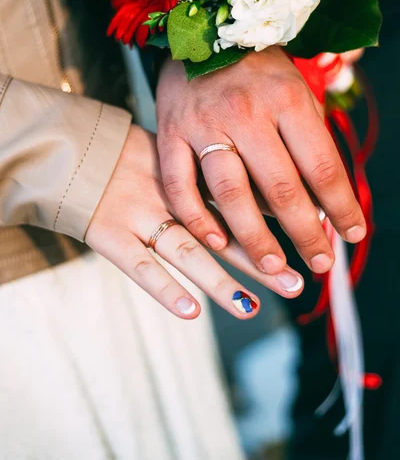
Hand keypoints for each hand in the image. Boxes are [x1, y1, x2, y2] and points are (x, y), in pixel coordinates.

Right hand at [86, 125, 303, 320]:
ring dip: (219, 281)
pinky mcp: (109, 235)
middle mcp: (170, 196)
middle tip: (294, 280)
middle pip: (222, 230)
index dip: (270, 219)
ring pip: (186, 252)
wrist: (77, 149)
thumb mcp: (173, 153)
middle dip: (258, 258)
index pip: (238, 198)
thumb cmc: (128, 155)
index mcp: (188, 174)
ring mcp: (140, 216)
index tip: (304, 237)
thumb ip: (206, 172)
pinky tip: (192, 310)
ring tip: (252, 307)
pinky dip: (165, 289)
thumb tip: (254, 183)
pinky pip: (139, 266)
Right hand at [156, 47, 365, 275]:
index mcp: (286, 100)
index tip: (353, 233)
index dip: (341, 206)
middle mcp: (246, 113)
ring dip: (254, 238)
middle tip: (319, 264)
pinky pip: (180, 184)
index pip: (322, 165)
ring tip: (275, 267)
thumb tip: (322, 202)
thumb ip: (307, 143)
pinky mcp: (170, 133)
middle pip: (280, 187)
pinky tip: (217, 244)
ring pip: (231, 192)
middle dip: (304, 233)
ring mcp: (204, 124)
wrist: (200, 35)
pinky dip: (198, 218)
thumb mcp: (295, 91)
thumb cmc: (257, 71)